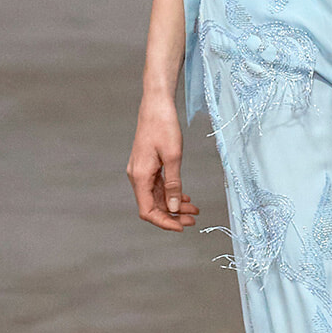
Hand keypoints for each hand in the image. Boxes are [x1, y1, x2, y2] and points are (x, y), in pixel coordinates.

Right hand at [127, 91, 199, 230]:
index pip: (148, 211)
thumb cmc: (164, 126)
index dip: (164, 223)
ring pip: (157, 197)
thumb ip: (173, 184)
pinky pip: (158, 186)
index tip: (181, 227)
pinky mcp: (148, 166)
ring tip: (193, 209)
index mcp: (139, 176)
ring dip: (174, 205)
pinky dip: (171, 194)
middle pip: (153, 206)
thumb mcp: (173, 157)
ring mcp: (142, 171)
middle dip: (173, 216)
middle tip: (193, 220)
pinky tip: (184, 197)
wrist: (156, 105)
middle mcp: (137, 176)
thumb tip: (173, 208)